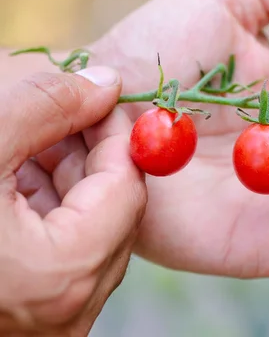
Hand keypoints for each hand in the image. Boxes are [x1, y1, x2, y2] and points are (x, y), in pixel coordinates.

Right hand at [0, 68, 145, 334]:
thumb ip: (45, 107)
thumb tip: (105, 83)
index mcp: (62, 273)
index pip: (127, 185)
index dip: (112, 132)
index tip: (93, 97)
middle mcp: (68, 310)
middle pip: (112, 210)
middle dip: (86, 153)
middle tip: (59, 112)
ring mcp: (52, 323)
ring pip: (88, 231)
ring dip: (64, 179)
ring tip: (28, 140)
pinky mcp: (33, 322)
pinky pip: (61, 256)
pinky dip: (44, 211)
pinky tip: (12, 178)